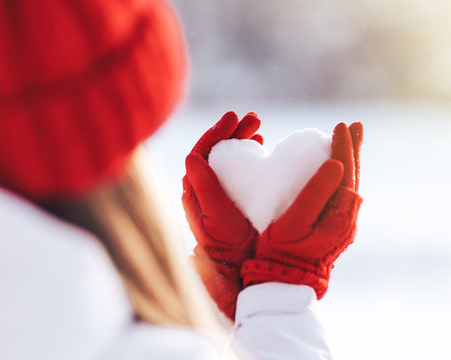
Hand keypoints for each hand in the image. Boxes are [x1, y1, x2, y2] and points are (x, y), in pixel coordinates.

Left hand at [182, 111, 261, 319]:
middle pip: (215, 148)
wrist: (240, 263)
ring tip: (258, 126)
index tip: (234, 117)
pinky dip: (247, 151)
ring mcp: (220, 188)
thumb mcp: (217, 216)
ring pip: (226, 154)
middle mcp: (205, 185)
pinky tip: (259, 144)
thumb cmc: (228, 243)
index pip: (201, 151)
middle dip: (232, 130)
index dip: (216, 131)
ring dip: (240, 137)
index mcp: (196, 188)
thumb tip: (191, 156)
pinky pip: (238, 165)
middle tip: (253, 118)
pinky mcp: (234, 192)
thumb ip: (205, 188)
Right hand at [241, 122, 362, 298]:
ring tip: (350, 140)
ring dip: (351, 161)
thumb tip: (336, 164)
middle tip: (354, 125)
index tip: (340, 125)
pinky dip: (343, 176)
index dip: (344, 146)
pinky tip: (337, 169)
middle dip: (353, 149)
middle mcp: (348, 217)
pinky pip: (344, 194)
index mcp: (340, 213)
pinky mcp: (337, 227)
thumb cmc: (282, 249)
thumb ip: (315, 193)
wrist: (286, 280)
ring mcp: (344, 224)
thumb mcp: (294, 221)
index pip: (346, 171)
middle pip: (354, 176)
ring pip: (351, 184)